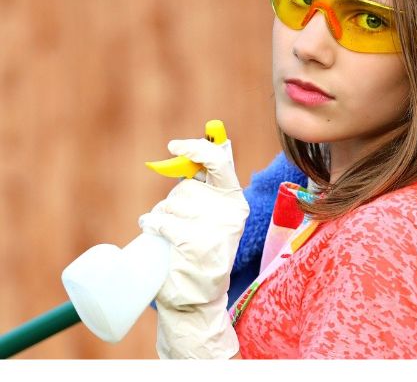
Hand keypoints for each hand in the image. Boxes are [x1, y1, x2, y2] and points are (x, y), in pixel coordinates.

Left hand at [139, 138, 249, 358]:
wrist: (195, 298)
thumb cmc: (199, 251)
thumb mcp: (211, 218)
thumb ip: (204, 188)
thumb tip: (182, 153)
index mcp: (235, 202)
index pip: (220, 162)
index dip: (197, 149)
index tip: (174, 145)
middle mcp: (229, 213)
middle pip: (186, 188)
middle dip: (173, 201)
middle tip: (177, 221)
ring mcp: (214, 230)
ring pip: (170, 205)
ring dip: (160, 215)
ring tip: (167, 234)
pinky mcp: (194, 245)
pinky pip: (162, 222)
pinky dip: (152, 225)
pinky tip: (155, 235)